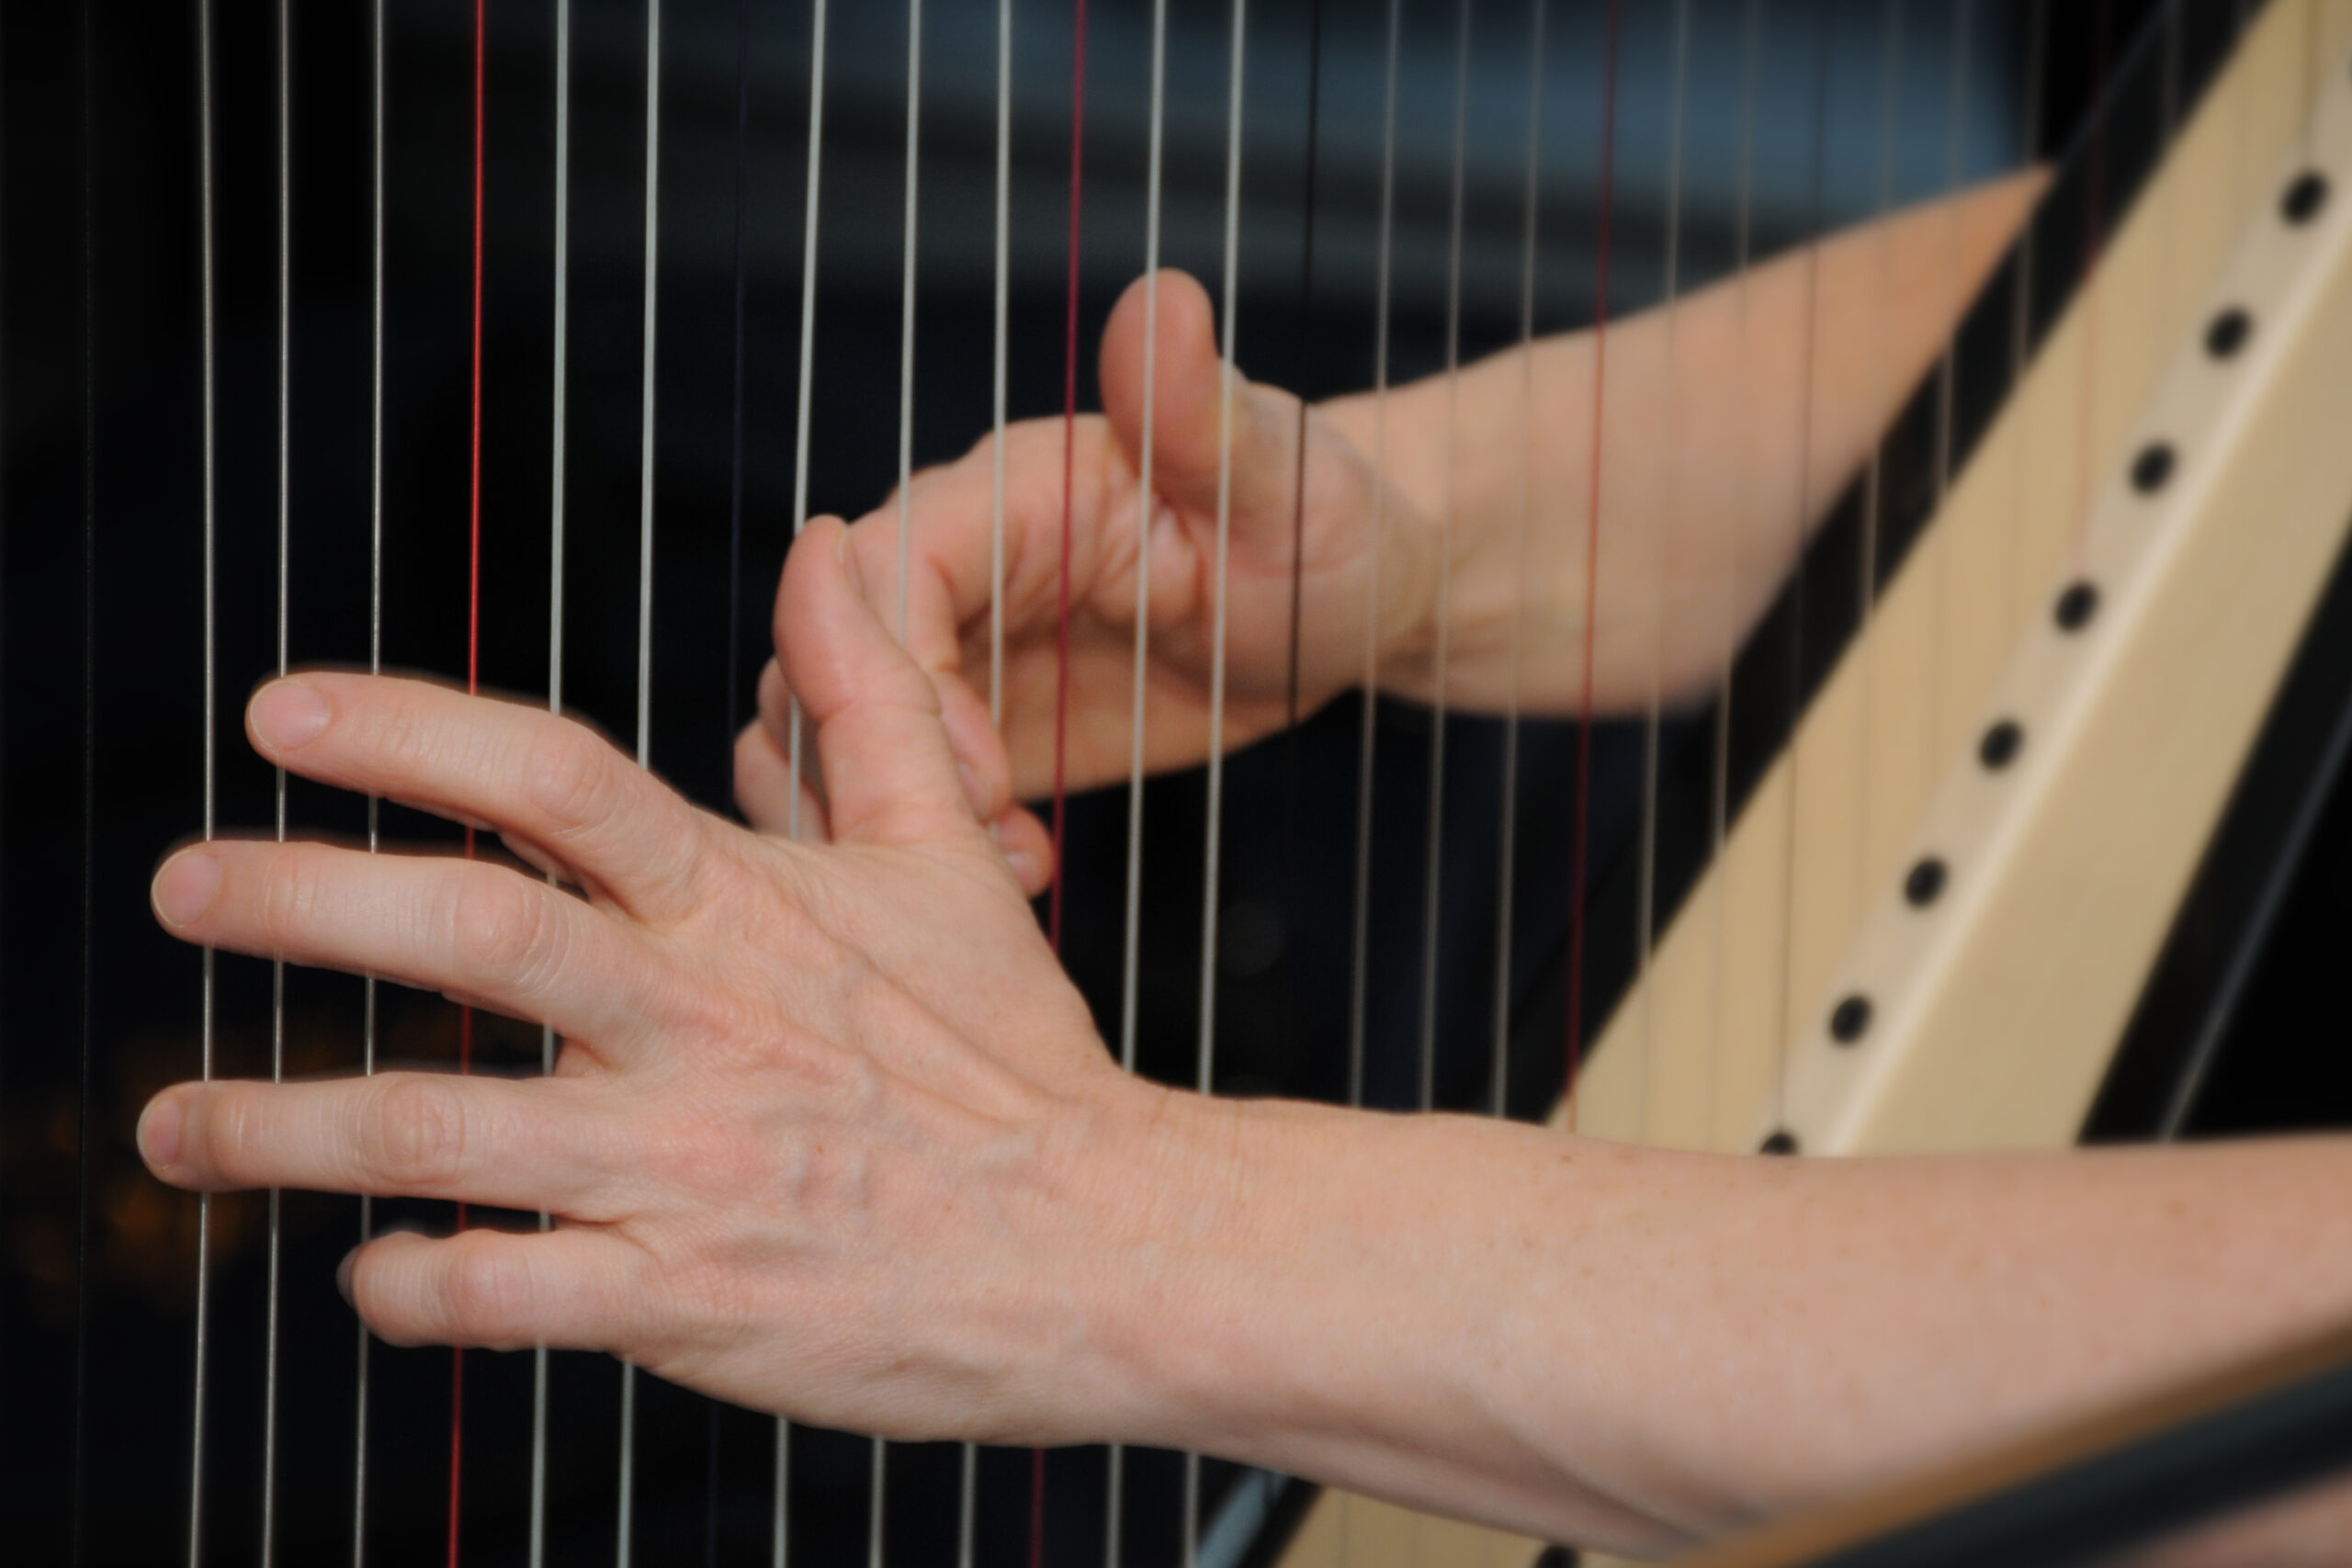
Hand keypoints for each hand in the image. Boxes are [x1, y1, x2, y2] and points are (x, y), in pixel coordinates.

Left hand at [134, 518, 1183, 1444]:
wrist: (1104, 1246)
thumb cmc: (1013, 1057)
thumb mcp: (948, 856)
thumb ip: (865, 698)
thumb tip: (829, 546)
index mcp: (749, 909)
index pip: (559, 781)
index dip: (409, 730)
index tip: (278, 712)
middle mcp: (702, 1022)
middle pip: (470, 931)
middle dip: (297, 900)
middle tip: (179, 884)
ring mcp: (689, 1163)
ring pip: (443, 1129)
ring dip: (280, 1126)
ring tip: (171, 1126)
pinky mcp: (687, 1298)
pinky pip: (504, 1292)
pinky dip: (410, 1282)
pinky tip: (363, 1272)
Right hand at [734, 269, 1441, 813]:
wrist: (1349, 597)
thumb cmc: (1324, 518)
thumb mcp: (1280, 478)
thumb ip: (1202, 410)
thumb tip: (1162, 303)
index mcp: (1014, 489)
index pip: (896, 568)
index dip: (910, 676)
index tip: (983, 772)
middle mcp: (966, 563)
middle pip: (832, 657)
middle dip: (876, 763)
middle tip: (981, 849)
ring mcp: (965, 649)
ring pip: (836, 724)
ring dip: (888, 808)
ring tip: (1004, 866)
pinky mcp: (983, 723)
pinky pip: (899, 778)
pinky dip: (926, 835)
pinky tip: (1025, 869)